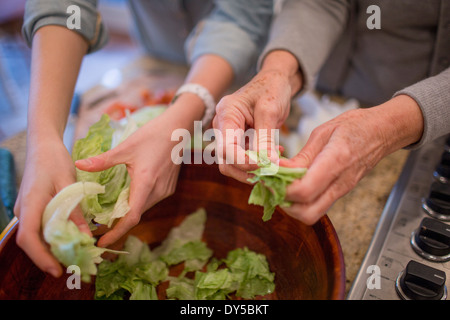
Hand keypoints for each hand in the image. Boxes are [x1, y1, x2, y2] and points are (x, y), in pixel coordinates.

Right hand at [14, 138, 90, 277]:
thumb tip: (86, 238)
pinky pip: (38, 227)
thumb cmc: (55, 160)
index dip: (41, 257)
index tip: (57, 270)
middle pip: (31, 241)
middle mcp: (23, 210)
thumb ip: (76, 212)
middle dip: (48, 257)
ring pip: (35, 236)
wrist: (43, 145)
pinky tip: (69, 239)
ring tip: (73, 256)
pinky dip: (52, 236)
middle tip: (72, 267)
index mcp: (30, 203)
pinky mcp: (31, 207)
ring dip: (51, 248)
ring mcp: (25, 209)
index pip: (28, 238)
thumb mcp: (70, 185)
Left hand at [75, 110, 182, 247]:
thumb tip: (78, 164)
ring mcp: (165, 190)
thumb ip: (102, 160)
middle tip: (98, 229)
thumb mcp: (125, 147)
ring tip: (108, 216)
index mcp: (146, 183)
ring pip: (143, 208)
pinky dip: (136, 204)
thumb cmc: (152, 135)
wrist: (177, 129)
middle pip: (136, 214)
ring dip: (127, 213)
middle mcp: (158, 191)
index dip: (116, 232)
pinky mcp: (168, 187)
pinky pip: (150, 201)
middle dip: (117, 224)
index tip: (101, 243)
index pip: (131, 217)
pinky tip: (126, 199)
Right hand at [213, 51, 301, 181]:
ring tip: (275, 163)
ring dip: (254, 169)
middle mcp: (222, 127)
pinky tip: (275, 155)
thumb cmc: (272, 88)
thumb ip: (266, 138)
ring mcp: (229, 135)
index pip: (226, 148)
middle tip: (271, 172)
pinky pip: (244, 159)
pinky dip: (259, 163)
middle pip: (226, 161)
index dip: (243, 161)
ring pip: (233, 164)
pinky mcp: (238, 141)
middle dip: (247, 170)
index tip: (264, 166)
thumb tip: (269, 164)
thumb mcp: (270, 111)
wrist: (275, 81)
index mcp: (226, 115)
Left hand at [280, 95, 423, 224]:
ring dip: (292, 205)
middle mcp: (340, 183)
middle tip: (274, 184)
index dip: (282, 188)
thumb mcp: (323, 132)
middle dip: (284, 203)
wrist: (382, 132)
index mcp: (335, 161)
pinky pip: (317, 206)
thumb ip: (302, 155)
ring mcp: (341, 191)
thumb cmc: (355, 126)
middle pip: (307, 213)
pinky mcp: (340, 192)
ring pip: (311, 214)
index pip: (304, 190)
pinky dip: (301, 201)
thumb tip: (280, 169)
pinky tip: (294, 184)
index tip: (270, 175)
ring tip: (282, 184)